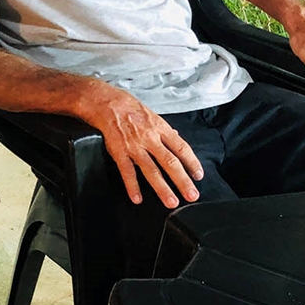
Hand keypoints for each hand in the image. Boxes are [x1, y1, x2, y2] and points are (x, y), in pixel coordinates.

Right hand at [80, 83, 203, 208]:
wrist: (105, 102)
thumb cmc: (128, 107)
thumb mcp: (151, 115)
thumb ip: (164, 129)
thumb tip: (176, 136)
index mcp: (160, 128)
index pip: (181, 147)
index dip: (192, 162)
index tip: (198, 175)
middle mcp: (150, 138)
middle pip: (170, 162)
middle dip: (183, 181)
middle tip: (192, 196)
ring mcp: (134, 146)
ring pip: (151, 170)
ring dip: (163, 188)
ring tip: (171, 202)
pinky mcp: (118, 151)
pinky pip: (127, 171)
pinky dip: (132, 186)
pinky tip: (137, 198)